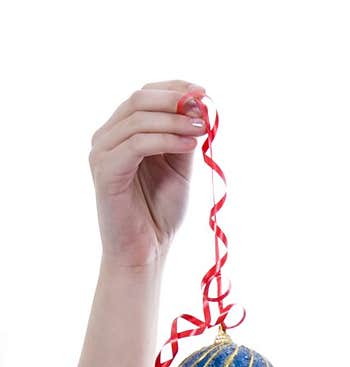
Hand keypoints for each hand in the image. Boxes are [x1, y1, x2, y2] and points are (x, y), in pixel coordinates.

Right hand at [89, 78, 209, 267]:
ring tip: (203, 129)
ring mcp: (102, 152)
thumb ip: (183, 139)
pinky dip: (165, 140)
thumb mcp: (178, 169)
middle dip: (175, 100)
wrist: (144, 253)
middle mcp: (107, 137)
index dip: (174, 89)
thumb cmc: (159, 214)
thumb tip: (199, 108)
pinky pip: (137, 144)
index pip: (144, 95)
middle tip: (204, 107)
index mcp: (123, 132)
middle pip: (138, 100)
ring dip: (174, 120)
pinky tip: (189, 144)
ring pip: (138, 119)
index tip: (203, 92)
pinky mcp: (105, 170)